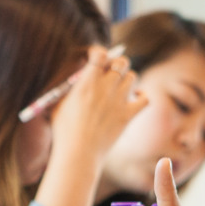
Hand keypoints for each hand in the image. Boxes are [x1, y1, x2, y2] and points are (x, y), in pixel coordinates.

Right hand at [48, 46, 145, 165]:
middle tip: (110, 72)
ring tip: (118, 88)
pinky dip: (141, 96)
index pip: (100, 53)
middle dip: (116, 64)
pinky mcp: (128, 115)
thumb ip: (71, 87)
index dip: (99, 52)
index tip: (95, 57)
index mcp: (87, 82)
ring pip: (133, 76)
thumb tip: (79, 76)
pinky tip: (133, 99)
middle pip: (121, 62)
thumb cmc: (64, 131)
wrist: (78, 153)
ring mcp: (119, 100)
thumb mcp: (59, 103)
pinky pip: (145, 97)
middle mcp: (105, 87)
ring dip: (127, 79)